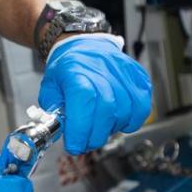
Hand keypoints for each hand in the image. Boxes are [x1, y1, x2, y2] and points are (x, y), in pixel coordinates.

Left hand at [39, 35, 151, 154]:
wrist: (86, 46)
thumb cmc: (69, 68)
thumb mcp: (50, 88)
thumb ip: (53, 113)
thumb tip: (60, 132)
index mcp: (77, 72)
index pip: (84, 102)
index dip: (80, 130)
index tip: (74, 145)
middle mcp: (104, 71)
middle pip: (106, 112)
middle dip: (94, 137)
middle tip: (85, 142)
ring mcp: (125, 74)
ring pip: (125, 114)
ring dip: (111, 129)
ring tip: (99, 126)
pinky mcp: (140, 79)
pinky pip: (142, 109)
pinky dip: (131, 121)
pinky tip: (117, 119)